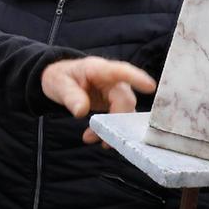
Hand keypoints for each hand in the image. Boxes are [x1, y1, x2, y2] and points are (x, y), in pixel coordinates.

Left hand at [41, 56, 156, 143]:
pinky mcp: (116, 105)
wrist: (59, 80)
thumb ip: (70, 96)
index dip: (136, 78)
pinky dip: (109, 131)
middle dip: (116, 121)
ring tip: (90, 138)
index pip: (121, 71)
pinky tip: (94, 137)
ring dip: (113, 129)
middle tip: (102, 138)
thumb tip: (80, 112)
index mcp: (99, 69)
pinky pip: (120, 120)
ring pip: (126, 113)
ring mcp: (116, 93)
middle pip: (125, 100)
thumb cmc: (61, 77)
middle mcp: (113, 81)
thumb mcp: (58, 84)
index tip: (150, 86)